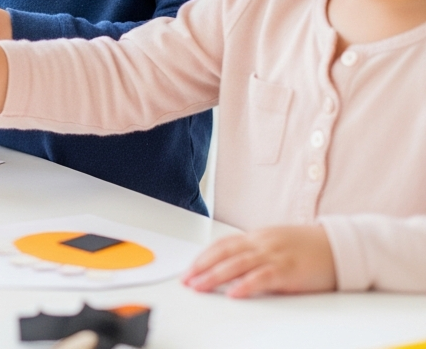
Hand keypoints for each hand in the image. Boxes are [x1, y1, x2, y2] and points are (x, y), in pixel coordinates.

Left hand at [183, 225, 336, 296]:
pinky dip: (246, 285)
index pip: (223, 244)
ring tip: (200, 287)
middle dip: (202, 267)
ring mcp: (276, 255)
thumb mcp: (278, 245)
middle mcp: (263, 243)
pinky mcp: (290, 270)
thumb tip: (233, 269)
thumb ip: (256, 254)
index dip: (204, 257)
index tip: (189, 269)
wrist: (342, 245)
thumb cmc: (311, 247)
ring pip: (238, 264)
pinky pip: (263, 277)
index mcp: (258, 237)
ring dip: (215, 276)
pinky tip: (234, 293)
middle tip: (186, 280)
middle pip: (224, 253)